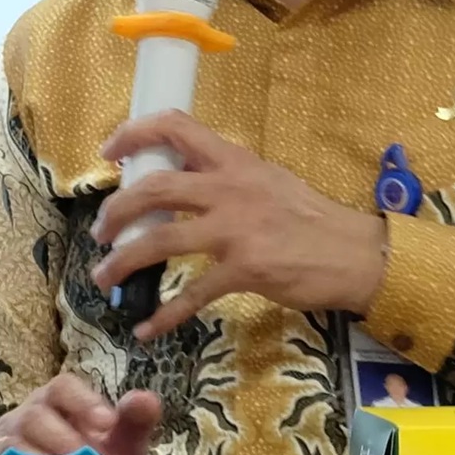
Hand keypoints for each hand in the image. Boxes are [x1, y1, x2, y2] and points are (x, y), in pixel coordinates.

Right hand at [0, 373, 163, 454]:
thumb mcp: (121, 449)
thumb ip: (134, 424)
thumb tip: (146, 399)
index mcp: (56, 403)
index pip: (63, 387)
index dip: (83, 401)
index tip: (107, 424)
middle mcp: (24, 417)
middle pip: (35, 416)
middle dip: (62, 441)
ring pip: (8, 445)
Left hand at [89, 110, 389, 341]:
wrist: (355, 254)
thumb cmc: (311, 218)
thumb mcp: (268, 180)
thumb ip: (226, 177)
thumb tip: (183, 178)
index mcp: (234, 161)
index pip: (175, 126)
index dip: (133, 134)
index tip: (109, 152)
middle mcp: (229, 188)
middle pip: (153, 188)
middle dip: (115, 211)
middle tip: (99, 231)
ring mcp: (235, 230)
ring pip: (160, 241)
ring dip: (123, 261)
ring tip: (103, 276)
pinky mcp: (244, 270)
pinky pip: (192, 295)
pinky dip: (164, 315)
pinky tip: (147, 329)